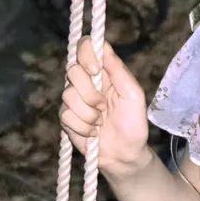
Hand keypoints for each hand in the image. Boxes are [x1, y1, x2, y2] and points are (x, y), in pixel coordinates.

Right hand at [59, 36, 149, 176]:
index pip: (86, 47)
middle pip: (72, 70)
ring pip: (68, 94)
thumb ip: (119, 71)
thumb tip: (104, 46)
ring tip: (101, 121)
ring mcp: (74, 99)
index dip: (86, 53)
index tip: (95, 70)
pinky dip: (83, 126)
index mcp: (104, 71)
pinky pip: (66, 114)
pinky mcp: (66, 117)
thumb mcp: (133, 95)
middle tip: (104, 106)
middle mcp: (86, 81)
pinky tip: (93, 132)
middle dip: (89, 92)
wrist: (125, 154)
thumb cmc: (133, 123)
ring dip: (89, 113)